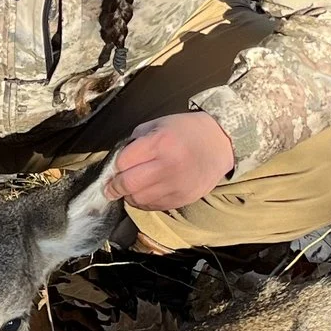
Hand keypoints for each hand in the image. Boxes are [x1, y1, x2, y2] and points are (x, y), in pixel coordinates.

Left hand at [105, 113, 234, 211]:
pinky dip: (145, 202)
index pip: (124, 162)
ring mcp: (176, 185)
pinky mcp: (182, 199)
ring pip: (138, 199)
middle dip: (114, 186)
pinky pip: (153, 206)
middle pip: (128, 184)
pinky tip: (147, 193)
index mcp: (161, 143)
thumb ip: (137, 141)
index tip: (114, 168)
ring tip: (130, 189)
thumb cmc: (187, 131)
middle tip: (110, 187)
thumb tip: (119, 162)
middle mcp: (168, 166)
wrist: (220, 143)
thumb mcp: (159, 124)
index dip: (115, 166)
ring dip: (129, 196)